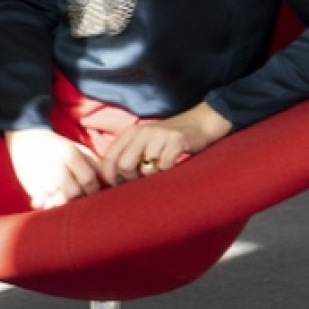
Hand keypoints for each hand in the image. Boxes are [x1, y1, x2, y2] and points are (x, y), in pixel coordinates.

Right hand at [5, 128, 102, 209]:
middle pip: (75, 193)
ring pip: (59, 201)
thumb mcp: (77, 149)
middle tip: (79, 196)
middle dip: (79, 198)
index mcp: (70, 154)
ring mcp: (42, 177)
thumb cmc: (58, 148)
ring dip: (63, 203)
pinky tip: (47, 200)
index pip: (89, 180)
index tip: (92, 190)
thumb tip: (111, 181)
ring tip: (63, 197)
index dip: (93, 189)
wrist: (26, 138)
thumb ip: (94, 163)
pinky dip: (46, 204)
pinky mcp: (30, 186)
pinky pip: (41, 203)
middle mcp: (56, 166)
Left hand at [101, 102, 231, 186]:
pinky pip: (165, 166)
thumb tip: (114, 181)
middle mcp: (142, 132)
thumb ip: (128, 156)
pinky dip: (168, 170)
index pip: (109, 157)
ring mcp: (159, 135)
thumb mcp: (144, 143)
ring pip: (146, 169)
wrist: (199, 123)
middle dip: (132, 179)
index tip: (118, 186)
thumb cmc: (168, 141)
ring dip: (153, 176)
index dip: (110, 176)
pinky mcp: (177, 140)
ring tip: (161, 168)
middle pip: (124, 166)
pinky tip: (173, 164)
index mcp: (131, 132)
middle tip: (143, 179)